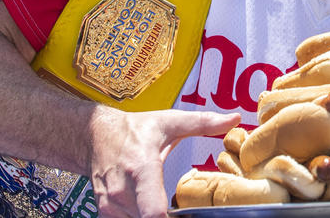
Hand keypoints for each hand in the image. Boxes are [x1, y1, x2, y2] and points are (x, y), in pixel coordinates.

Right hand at [88, 107, 239, 217]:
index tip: (187, 217)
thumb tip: (235, 120)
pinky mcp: (106, 211)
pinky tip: (151, 209)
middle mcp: (123, 190)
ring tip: (168, 210)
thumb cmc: (133, 130)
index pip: (153, 211)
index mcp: (142, 169)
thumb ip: (203, 122)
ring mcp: (112, 204)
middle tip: (184, 212)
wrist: (95, 136)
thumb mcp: (169, 121)